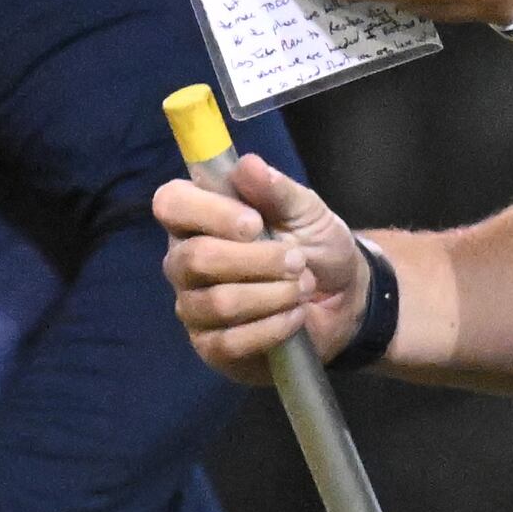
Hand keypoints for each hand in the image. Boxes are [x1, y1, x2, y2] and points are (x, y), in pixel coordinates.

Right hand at [156, 154, 371, 382]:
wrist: (342, 298)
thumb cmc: (314, 244)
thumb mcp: (307, 211)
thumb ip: (277, 190)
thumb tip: (247, 164)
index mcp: (200, 216)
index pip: (170, 203)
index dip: (207, 212)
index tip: (254, 223)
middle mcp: (185, 260)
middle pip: (193, 259)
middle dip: (256, 261)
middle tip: (296, 260)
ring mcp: (194, 306)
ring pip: (216, 303)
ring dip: (271, 295)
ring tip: (302, 288)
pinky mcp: (211, 347)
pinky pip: (230, 342)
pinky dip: (272, 327)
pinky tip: (295, 317)